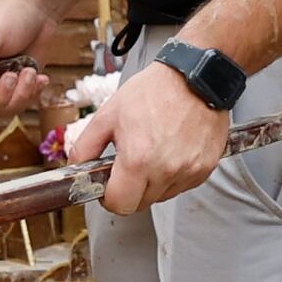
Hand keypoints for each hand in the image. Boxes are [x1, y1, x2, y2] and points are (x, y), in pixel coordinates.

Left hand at [64, 61, 231, 214]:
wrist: (195, 76)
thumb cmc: (153, 91)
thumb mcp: (108, 115)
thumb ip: (85, 147)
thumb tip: (75, 169)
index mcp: (138, 160)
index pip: (119, 205)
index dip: (109, 198)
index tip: (108, 187)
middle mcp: (166, 170)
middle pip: (140, 204)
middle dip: (130, 190)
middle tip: (129, 164)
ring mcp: (189, 171)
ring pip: (162, 196)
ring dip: (153, 183)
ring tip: (153, 152)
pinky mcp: (205, 168)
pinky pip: (183, 185)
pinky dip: (173, 176)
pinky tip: (170, 151)